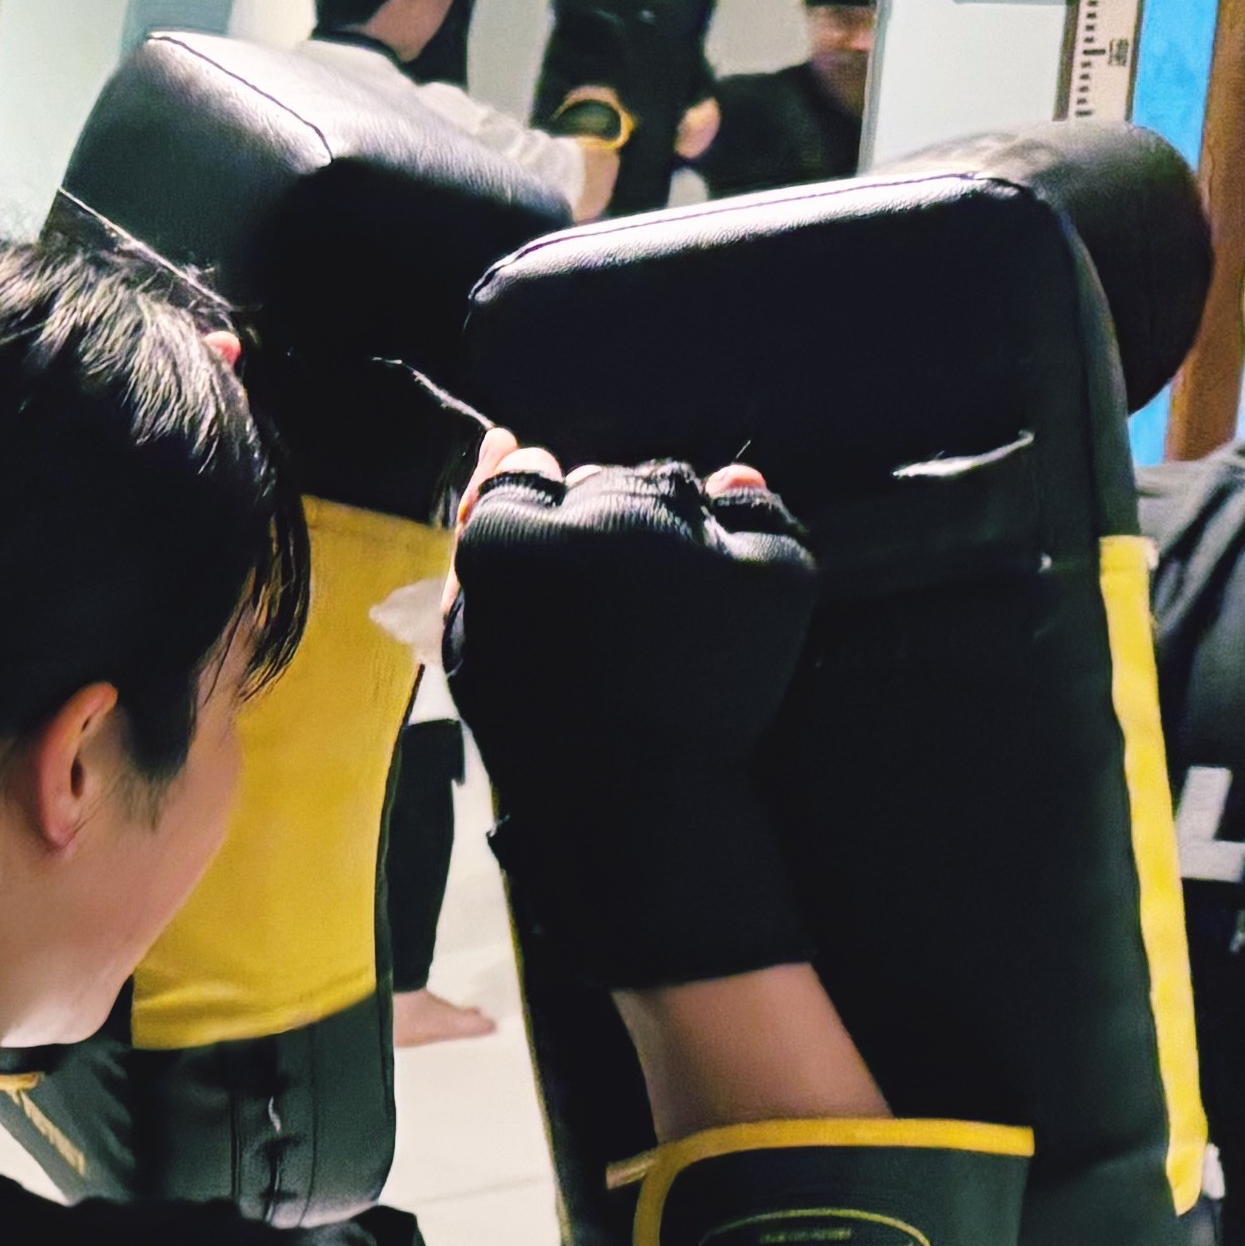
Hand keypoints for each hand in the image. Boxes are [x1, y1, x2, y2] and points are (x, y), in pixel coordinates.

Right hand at [446, 451, 816, 984]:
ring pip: (678, 487)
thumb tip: (511, 441)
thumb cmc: (538, 725)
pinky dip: (746, 540)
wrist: (639, 804)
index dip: (540, 528)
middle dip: (606, 529)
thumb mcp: (475, 633)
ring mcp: (695, 536)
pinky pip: (759, 513)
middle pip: (608, 481)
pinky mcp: (769, 565)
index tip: (557, 585)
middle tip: (614, 615)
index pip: (528, 478)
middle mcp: (604, 516)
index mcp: (513, 539)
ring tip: (666, 612)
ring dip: (671, 530)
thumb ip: (483, 532)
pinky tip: (722, 590)